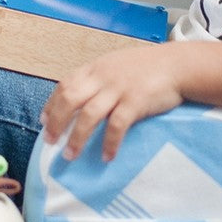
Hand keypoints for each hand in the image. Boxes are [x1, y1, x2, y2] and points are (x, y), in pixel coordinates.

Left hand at [40, 44, 185, 161]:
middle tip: (50, 141)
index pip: (65, 84)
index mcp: (96, 68)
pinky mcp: (135, 101)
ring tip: (70, 155)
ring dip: (76, 138)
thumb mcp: (117, 65)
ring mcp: (119, 89)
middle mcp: (103, 77)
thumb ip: (99, 79)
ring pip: (88, 115)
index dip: (51, 104)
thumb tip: (82, 100)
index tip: (44, 120)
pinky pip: (116, 125)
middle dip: (55, 122)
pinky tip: (106, 156)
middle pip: (70, 99)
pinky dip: (109, 143)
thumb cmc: (149, 67)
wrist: (178, 65)